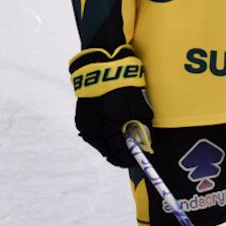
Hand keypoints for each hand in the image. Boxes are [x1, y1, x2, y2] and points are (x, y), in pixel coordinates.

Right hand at [70, 45, 151, 167]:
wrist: (104, 66)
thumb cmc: (126, 87)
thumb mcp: (140, 109)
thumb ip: (142, 130)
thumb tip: (144, 144)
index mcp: (111, 131)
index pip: (120, 155)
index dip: (129, 158)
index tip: (136, 159)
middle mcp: (96, 131)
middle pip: (107, 152)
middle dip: (118, 154)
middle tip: (127, 154)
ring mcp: (86, 124)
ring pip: (97, 143)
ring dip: (108, 145)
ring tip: (118, 143)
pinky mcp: (80, 117)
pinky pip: (90, 133)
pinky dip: (99, 135)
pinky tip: (107, 132)